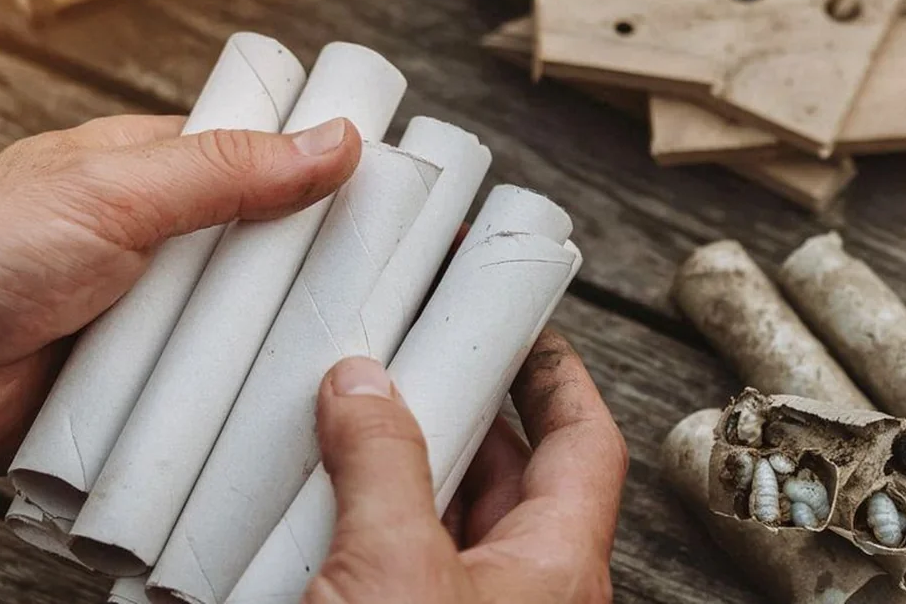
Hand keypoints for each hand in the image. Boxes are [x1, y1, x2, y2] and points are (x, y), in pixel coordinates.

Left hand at [0, 115, 360, 473]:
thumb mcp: (111, 193)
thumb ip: (224, 169)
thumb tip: (330, 141)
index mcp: (155, 177)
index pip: (265, 166)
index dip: (329, 180)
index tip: (395, 203)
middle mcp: (162, 248)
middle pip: (267, 256)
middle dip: (315, 274)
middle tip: (385, 291)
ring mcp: (154, 321)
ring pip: (246, 332)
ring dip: (278, 345)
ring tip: (344, 354)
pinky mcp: (143, 390)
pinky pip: (212, 395)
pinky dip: (240, 402)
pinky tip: (282, 407)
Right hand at [310, 332, 627, 603]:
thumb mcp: (394, 568)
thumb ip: (380, 466)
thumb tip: (363, 391)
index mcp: (557, 568)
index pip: (584, 441)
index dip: (557, 375)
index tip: (523, 327)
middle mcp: (524, 591)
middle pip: (509, 474)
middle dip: (459, 413)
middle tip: (417, 361)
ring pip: (451, 517)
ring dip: (405, 469)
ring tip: (356, 421)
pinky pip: (402, 559)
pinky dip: (370, 521)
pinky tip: (321, 504)